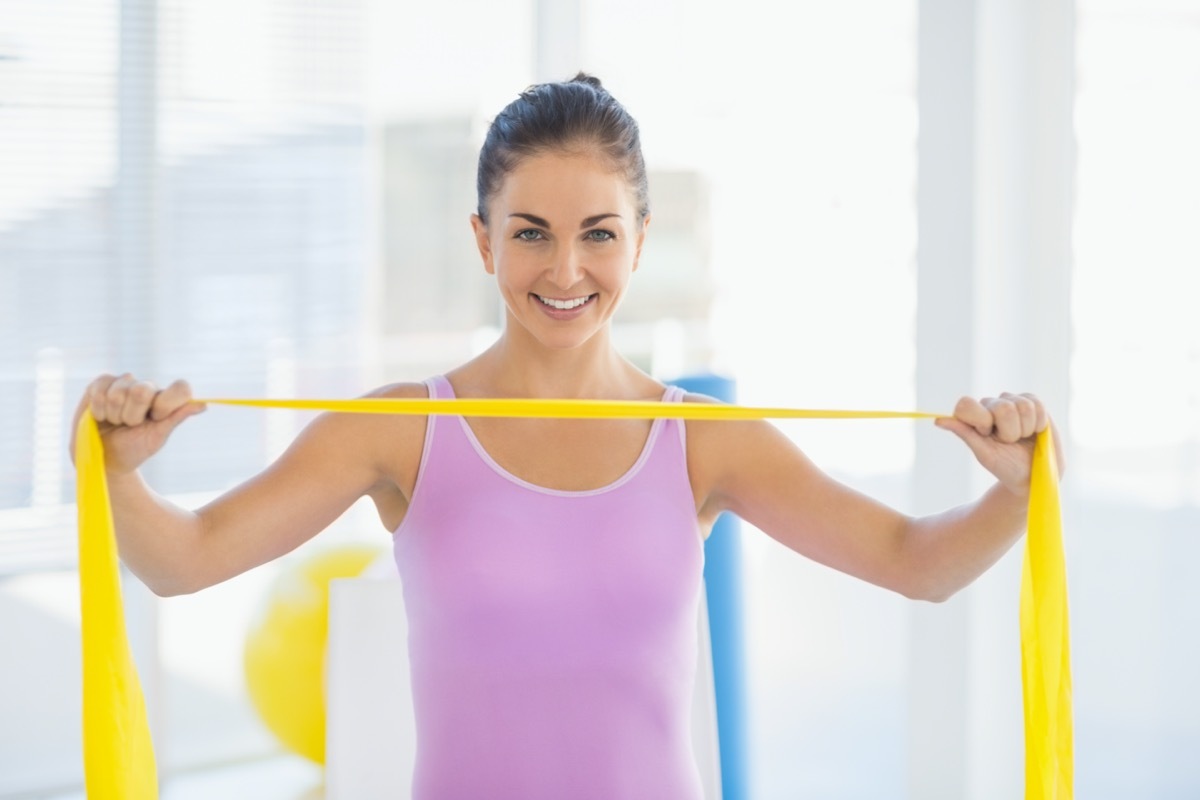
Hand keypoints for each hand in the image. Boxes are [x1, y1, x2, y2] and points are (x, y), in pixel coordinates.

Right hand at [70, 374, 205, 473]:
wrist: (103, 457)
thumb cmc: (133, 448)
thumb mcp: (156, 437)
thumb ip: (175, 418)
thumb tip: (203, 404)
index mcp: (167, 400)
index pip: (181, 388)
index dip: (167, 404)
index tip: (156, 418)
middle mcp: (148, 388)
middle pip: (143, 390)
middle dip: (132, 415)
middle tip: (130, 424)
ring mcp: (125, 382)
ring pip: (119, 392)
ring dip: (114, 414)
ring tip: (115, 421)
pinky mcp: (102, 382)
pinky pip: (100, 388)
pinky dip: (99, 408)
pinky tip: (100, 416)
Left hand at [935, 392, 1065, 496]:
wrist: (1034, 474)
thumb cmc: (1005, 466)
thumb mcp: (984, 453)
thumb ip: (965, 433)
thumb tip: (938, 420)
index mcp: (973, 417)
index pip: (966, 404)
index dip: (981, 420)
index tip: (986, 434)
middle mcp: (990, 406)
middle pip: (1002, 407)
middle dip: (1010, 431)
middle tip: (1009, 442)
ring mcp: (1011, 401)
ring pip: (1022, 406)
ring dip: (1025, 428)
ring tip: (1022, 438)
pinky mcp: (1032, 402)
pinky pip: (1037, 405)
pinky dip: (1038, 423)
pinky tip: (1035, 431)